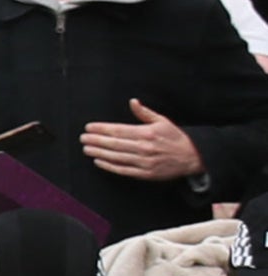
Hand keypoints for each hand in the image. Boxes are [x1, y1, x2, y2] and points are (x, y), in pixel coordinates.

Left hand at [85, 100, 203, 181]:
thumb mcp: (162, 121)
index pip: (118, 130)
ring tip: (86, 149)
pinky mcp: (145, 173)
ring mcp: (144, 161)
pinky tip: (99, 161)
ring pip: (116, 157)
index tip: (88, 127)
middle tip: (83, 138)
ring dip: (99, 153)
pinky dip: (109, 166)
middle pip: (114, 143)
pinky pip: (123, 170)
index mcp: (147, 133)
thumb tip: (132, 101)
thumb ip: (144, 113)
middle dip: (96, 140)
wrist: (192, 157)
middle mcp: (144, 147)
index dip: (101, 129)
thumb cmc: (175, 137)